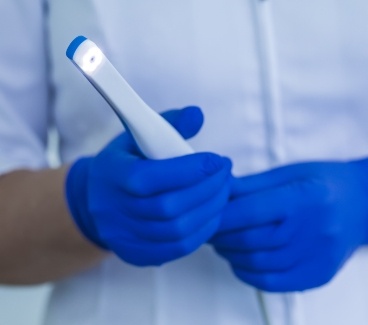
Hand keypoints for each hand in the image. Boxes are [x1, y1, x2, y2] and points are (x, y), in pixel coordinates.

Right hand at [66, 106, 232, 265]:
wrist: (95, 200)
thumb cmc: (126, 163)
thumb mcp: (138, 136)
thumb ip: (169, 124)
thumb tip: (197, 115)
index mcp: (112, 175)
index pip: (151, 178)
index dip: (190, 170)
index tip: (217, 160)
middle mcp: (114, 211)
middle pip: (169, 207)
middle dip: (207, 189)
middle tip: (226, 174)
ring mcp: (124, 237)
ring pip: (177, 231)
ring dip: (210, 210)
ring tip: (224, 191)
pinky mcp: (137, 254)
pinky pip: (178, 248)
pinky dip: (203, 231)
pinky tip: (213, 213)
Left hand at [211, 156, 367, 291]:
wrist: (365, 205)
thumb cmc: (326, 182)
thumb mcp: (290, 173)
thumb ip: (252, 185)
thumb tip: (216, 191)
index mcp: (305, 197)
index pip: (250, 212)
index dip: (221, 215)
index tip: (205, 213)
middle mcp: (314, 230)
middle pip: (250, 240)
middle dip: (220, 236)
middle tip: (209, 228)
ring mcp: (318, 257)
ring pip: (257, 264)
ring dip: (231, 254)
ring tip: (224, 242)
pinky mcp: (318, 275)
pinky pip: (272, 282)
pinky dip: (248, 273)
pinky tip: (242, 260)